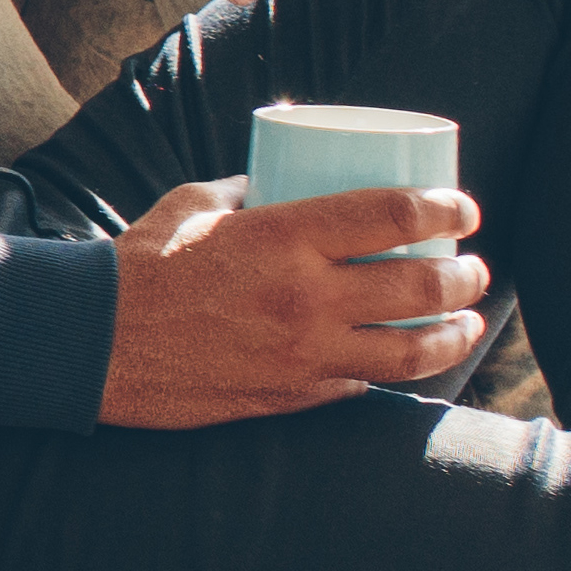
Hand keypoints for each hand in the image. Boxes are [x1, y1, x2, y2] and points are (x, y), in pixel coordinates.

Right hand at [97, 176, 491, 429]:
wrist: (96, 344)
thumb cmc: (142, 264)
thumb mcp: (197, 203)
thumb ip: (248, 189)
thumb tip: (280, 175)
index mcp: (286, 236)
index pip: (395, 216)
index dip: (445, 208)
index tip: (465, 208)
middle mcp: (306, 297)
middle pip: (419, 287)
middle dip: (464, 275)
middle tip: (475, 267)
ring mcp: (303, 354)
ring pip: (409, 352)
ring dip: (454, 334)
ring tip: (469, 321)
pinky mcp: (291, 395)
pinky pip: (361, 384)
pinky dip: (393, 370)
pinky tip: (407, 358)